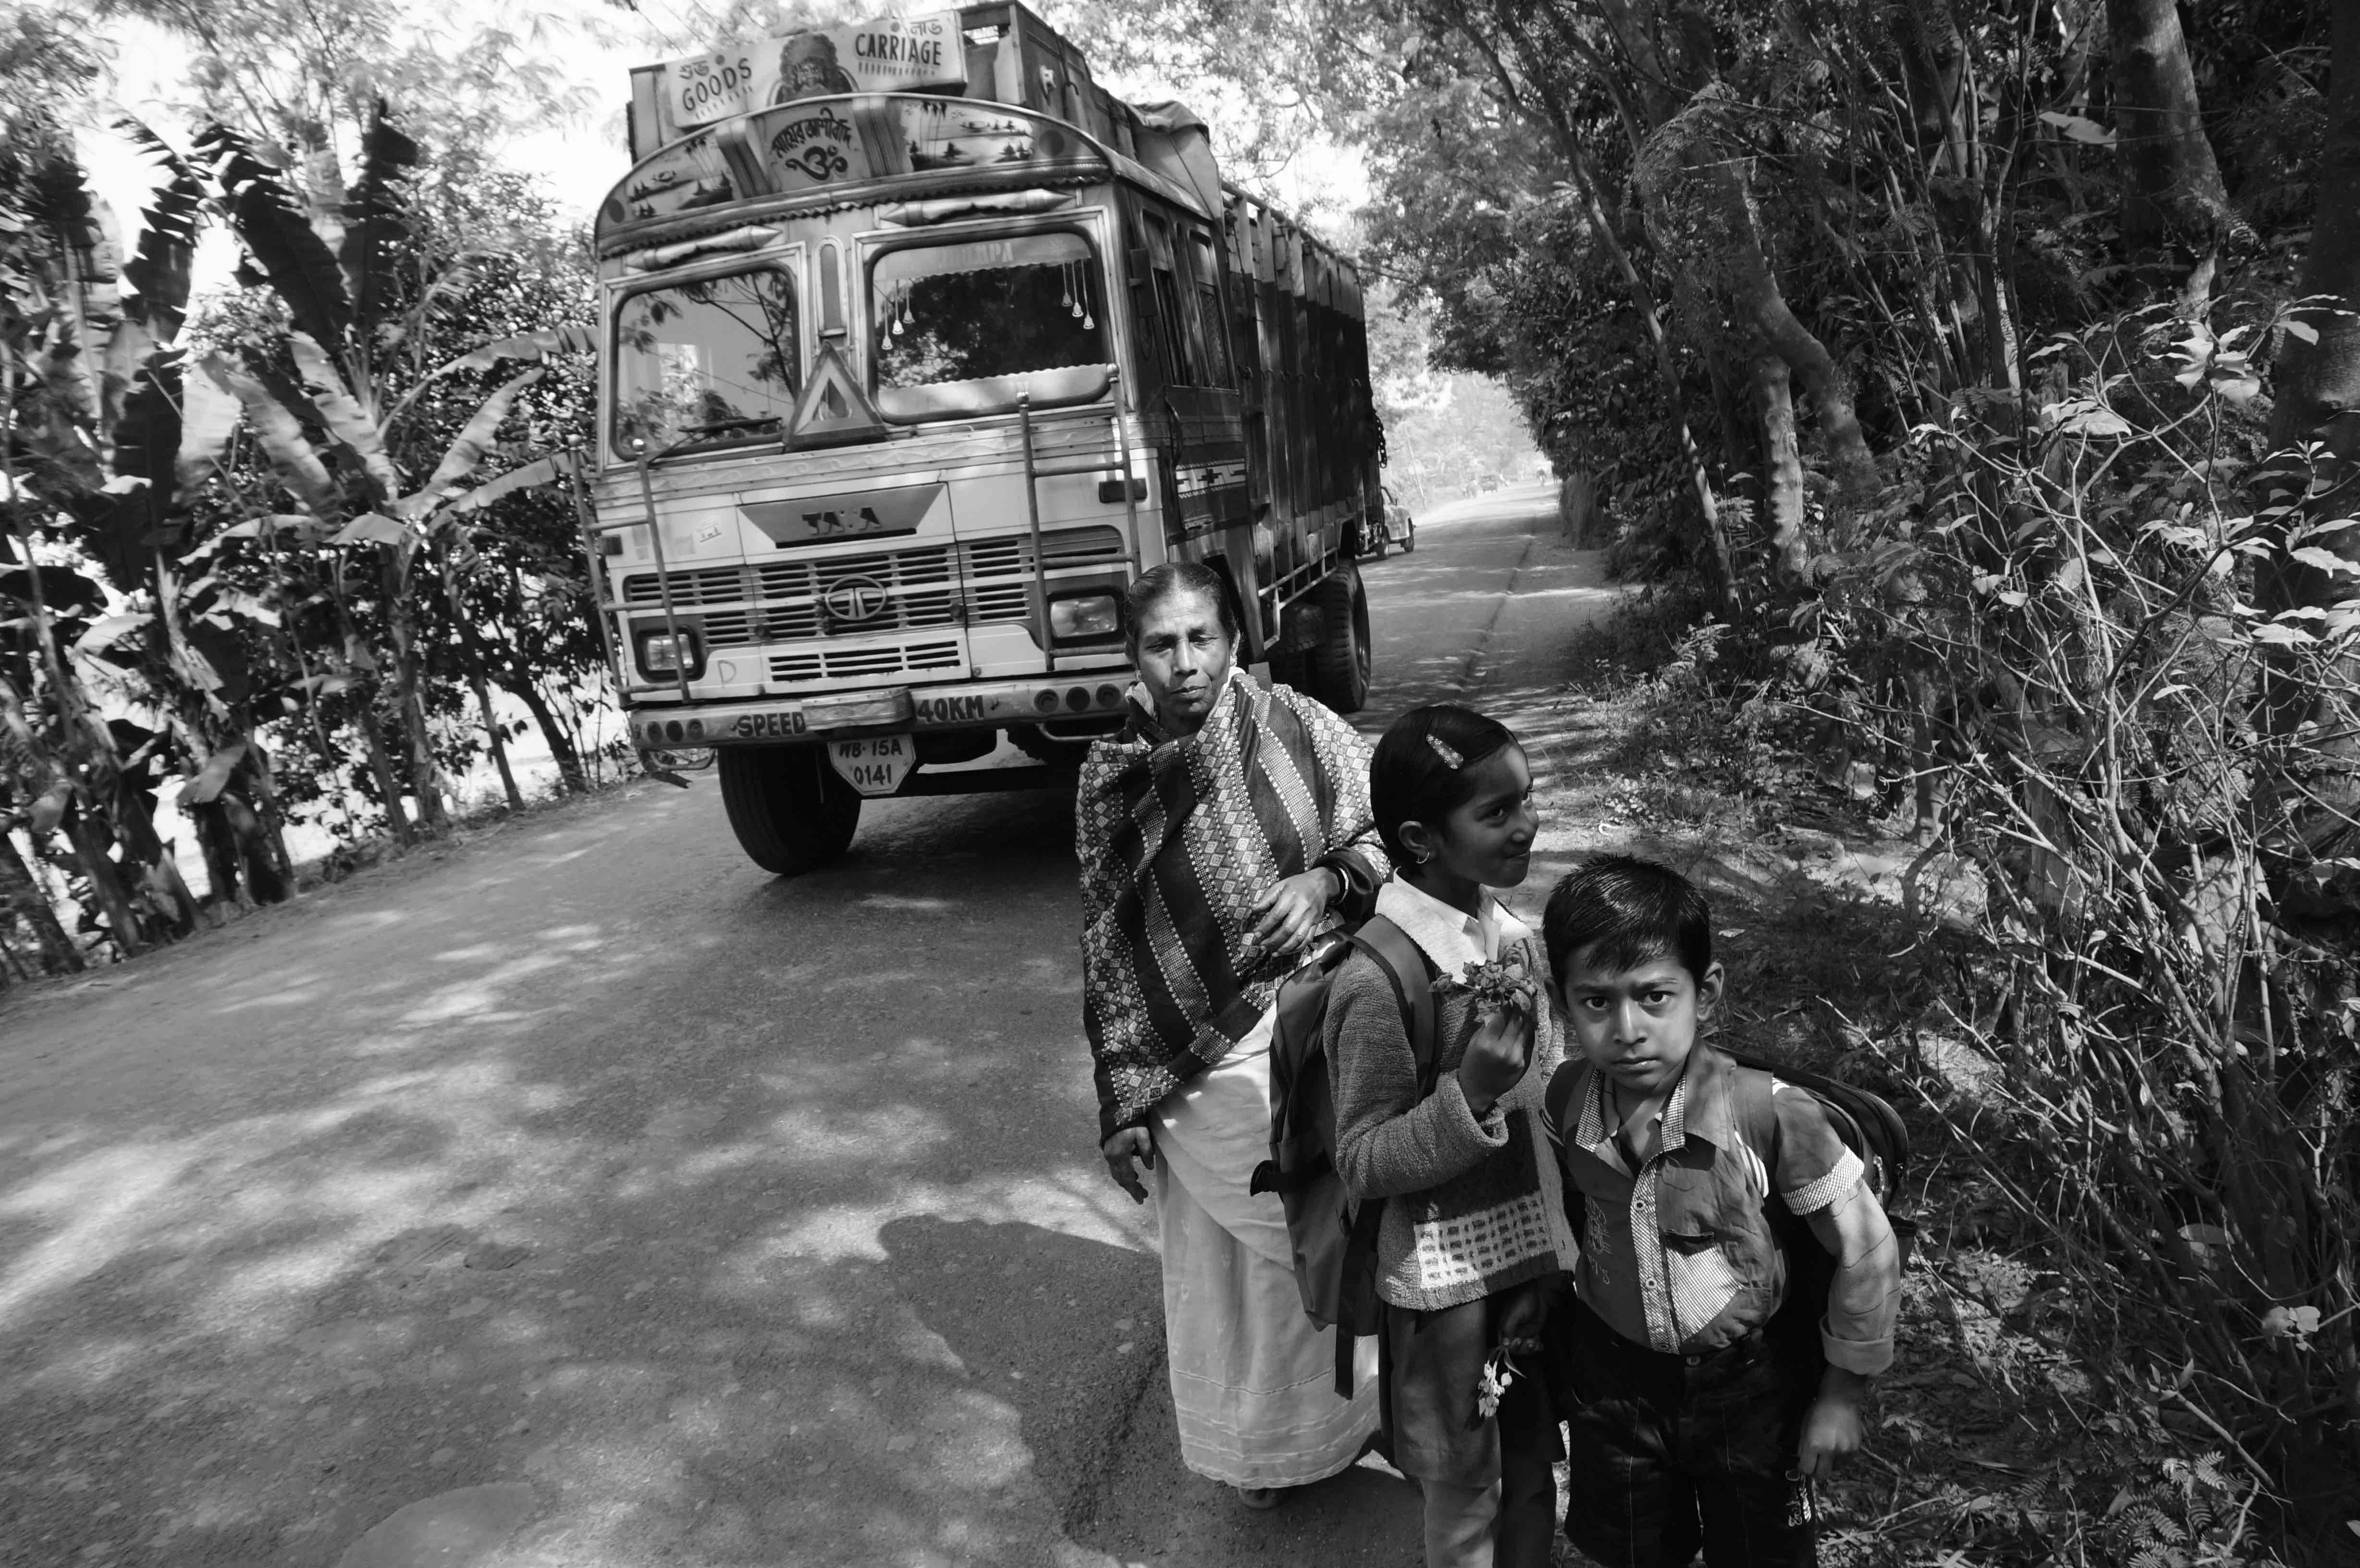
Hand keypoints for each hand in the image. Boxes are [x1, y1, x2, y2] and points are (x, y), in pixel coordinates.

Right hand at [1101, 1126, 1155, 1203]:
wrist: (1117, 1108)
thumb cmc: (1133, 1120)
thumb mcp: (1143, 1134)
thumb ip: (1147, 1151)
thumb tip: (1149, 1168)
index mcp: (1120, 1155)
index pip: (1127, 1178)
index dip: (1134, 1189)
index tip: (1142, 1199)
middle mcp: (1111, 1157)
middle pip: (1120, 1178)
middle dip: (1131, 1188)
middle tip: (1142, 1195)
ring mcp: (1107, 1153)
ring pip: (1116, 1173)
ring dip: (1126, 1180)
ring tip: (1138, 1185)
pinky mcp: (1107, 1149)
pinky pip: (1115, 1166)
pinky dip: (1123, 1172)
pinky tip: (1132, 1173)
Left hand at [1240, 870, 1335, 961]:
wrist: (1321, 884)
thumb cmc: (1297, 884)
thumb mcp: (1280, 886)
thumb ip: (1267, 898)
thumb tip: (1254, 910)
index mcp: (1291, 897)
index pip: (1277, 914)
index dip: (1265, 926)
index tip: (1256, 935)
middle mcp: (1302, 909)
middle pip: (1287, 929)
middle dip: (1274, 940)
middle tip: (1262, 946)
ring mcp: (1310, 918)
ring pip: (1298, 937)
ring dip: (1284, 948)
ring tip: (1273, 953)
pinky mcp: (1316, 924)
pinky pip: (1307, 940)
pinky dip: (1296, 948)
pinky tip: (1286, 951)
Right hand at [1455, 980, 1536, 1117]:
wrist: (1477, 1090)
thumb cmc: (1472, 1064)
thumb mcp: (1474, 1042)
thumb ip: (1487, 1026)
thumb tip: (1500, 1008)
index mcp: (1487, 1042)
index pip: (1502, 1016)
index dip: (1507, 1004)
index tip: (1508, 997)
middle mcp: (1504, 1049)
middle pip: (1517, 1020)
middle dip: (1518, 1008)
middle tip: (1518, 1001)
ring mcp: (1516, 1057)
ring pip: (1527, 1029)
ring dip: (1526, 1018)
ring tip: (1523, 1011)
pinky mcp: (1524, 1063)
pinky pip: (1529, 1042)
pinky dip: (1528, 1031)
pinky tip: (1525, 1026)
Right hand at [1495, 1279, 1554, 1356]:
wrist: (1539, 1293)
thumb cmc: (1524, 1300)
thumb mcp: (1514, 1314)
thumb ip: (1508, 1329)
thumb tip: (1504, 1344)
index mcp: (1504, 1327)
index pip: (1503, 1344)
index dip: (1511, 1347)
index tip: (1519, 1341)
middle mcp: (1513, 1331)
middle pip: (1515, 1349)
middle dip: (1523, 1349)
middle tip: (1531, 1342)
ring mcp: (1523, 1332)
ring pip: (1525, 1348)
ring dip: (1531, 1349)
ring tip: (1537, 1343)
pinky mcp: (1532, 1332)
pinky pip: (1533, 1344)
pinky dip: (1537, 1347)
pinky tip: (1541, 1345)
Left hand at [1796, 1376, 1866, 1477]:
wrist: (1840, 1400)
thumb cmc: (1818, 1411)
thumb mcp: (1804, 1427)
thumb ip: (1802, 1447)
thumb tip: (1802, 1461)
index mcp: (1814, 1444)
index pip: (1807, 1469)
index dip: (1803, 1468)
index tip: (1803, 1465)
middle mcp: (1829, 1450)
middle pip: (1822, 1475)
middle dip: (1816, 1472)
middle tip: (1814, 1464)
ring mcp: (1844, 1451)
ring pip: (1835, 1469)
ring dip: (1829, 1464)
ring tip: (1828, 1450)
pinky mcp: (1855, 1450)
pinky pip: (1845, 1462)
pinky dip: (1839, 1458)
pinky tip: (1837, 1445)